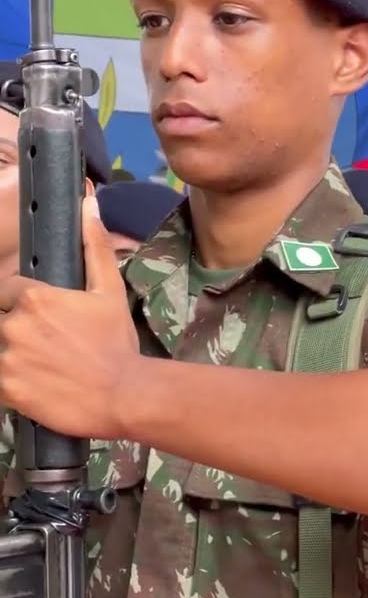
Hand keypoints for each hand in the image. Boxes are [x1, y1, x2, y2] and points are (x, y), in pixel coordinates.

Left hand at [0, 191, 140, 438]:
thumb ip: (94, 246)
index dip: (28, 304)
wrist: (125, 394)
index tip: (51, 321)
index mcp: (34, 297)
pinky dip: (13, 383)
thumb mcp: (110, 291)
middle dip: (21, 331)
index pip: (11, 292)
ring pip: (0, 349)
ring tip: (45, 367)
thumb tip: (88, 203)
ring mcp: (7, 358)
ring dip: (16, 356)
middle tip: (52, 347)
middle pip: (2, 321)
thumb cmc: (117, 343)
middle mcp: (14, 324)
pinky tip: (38, 384)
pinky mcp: (5, 389)